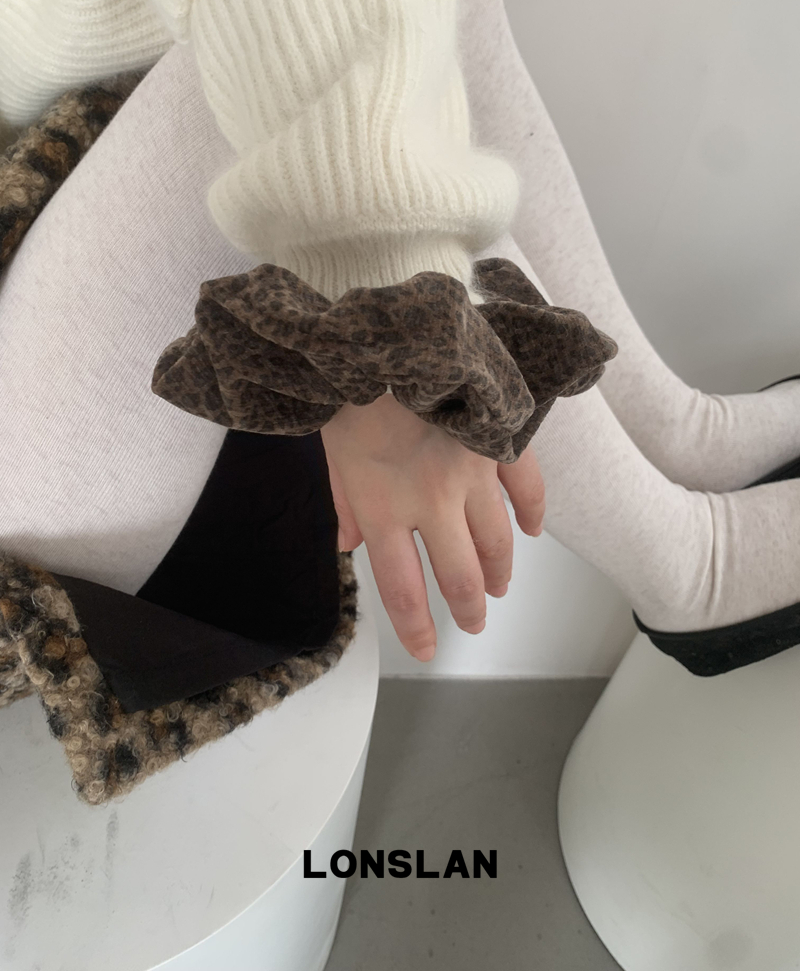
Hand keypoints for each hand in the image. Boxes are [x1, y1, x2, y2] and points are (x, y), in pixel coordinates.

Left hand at [319, 390, 544, 661]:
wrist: (392, 331)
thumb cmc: (351, 390)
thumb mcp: (330, 449)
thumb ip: (340, 503)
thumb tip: (346, 545)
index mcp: (383, 505)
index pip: (403, 587)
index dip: (417, 627)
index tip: (427, 650)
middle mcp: (431, 499)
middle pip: (459, 575)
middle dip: (469, 609)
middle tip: (474, 622)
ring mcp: (472, 472)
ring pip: (497, 541)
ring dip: (501, 571)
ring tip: (500, 587)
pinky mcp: (499, 442)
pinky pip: (528, 487)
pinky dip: (534, 512)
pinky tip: (533, 530)